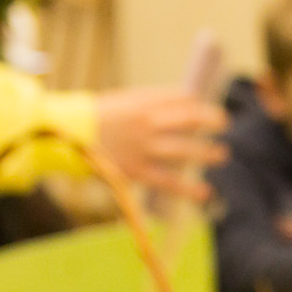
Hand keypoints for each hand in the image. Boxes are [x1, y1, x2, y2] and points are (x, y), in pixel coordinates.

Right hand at [94, 88, 227, 200]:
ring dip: (207, 153)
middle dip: (211, 121)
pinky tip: (205, 193)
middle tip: (223, 123)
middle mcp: (147, 123)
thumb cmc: (94, 117)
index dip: (197, 102)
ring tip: (222, 155)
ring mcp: (144, 148)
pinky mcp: (137, 171)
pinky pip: (168, 181)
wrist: (68, 136)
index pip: (181, 98)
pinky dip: (188, 189)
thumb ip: (149, 102)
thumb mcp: (122, 100)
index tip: (204, 106)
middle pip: (189, 120)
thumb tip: (182, 103)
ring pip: (184, 150)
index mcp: (143, 102)